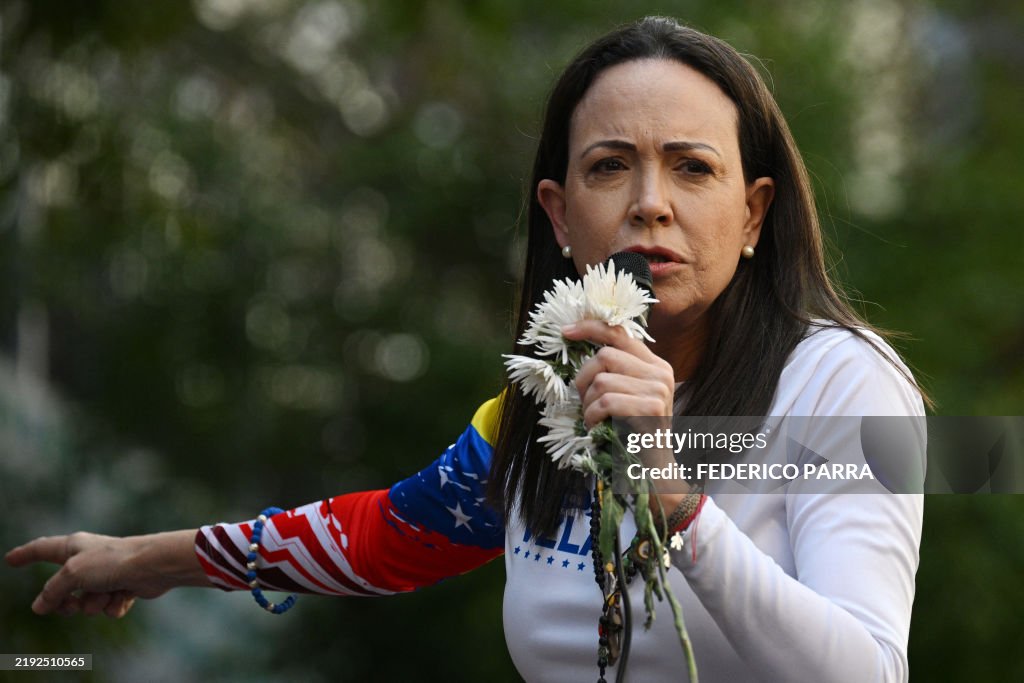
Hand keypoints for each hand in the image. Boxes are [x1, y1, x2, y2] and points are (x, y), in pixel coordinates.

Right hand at [5, 529, 203, 616]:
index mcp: (74, 547)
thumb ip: (52, 592)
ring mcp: (106, 574)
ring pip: (86, 603)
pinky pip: (108, 607)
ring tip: (108, 592)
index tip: (11, 559)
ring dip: (95, 603)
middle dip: (66, 603)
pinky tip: (125, 596)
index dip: (25, 554)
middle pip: (62, 589)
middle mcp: (89, 559)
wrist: (153, 566)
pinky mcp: (124, 587)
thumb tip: (40, 606)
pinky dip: (114, 605)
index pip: (42, 549)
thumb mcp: (72, 574)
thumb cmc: (113, 562)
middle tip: (72, 605)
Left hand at [564, 320, 694, 509]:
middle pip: (605, 356)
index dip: (591, 328)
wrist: (654, 471)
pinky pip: (605, 402)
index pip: (620, 333)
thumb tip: (580, 346)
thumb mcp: (626, 396)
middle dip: (584, 379)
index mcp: (655, 365)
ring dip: (588, 404)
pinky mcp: (651, 409)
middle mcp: (660, 373)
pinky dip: (593, 417)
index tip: (565, 331)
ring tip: (595, 419)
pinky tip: (597, 428)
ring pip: (601, 380)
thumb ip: (614, 372)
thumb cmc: (631, 434)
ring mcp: (658, 390)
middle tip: (585, 403)